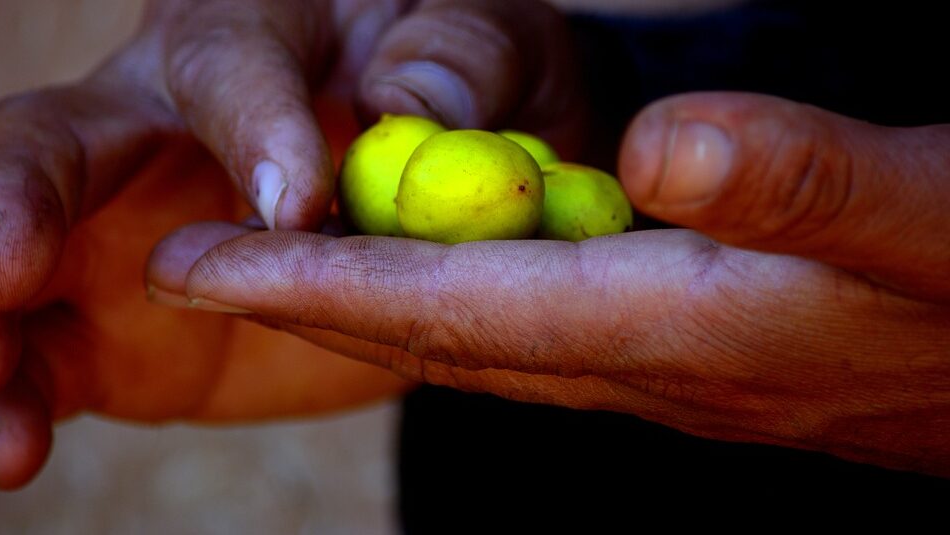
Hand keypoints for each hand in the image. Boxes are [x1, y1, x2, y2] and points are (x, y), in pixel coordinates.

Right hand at [0, 0, 584, 488]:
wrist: (436, 194)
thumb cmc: (457, 90)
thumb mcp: (483, 45)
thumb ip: (453, 63)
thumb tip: (402, 109)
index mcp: (247, 40)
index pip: (228, 66)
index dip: (254, 128)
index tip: (298, 205)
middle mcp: (153, 128)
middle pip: (54, 147)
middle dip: (15, 202)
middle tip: (4, 267)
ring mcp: (127, 236)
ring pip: (19, 265)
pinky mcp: (124, 329)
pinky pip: (53, 361)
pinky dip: (23, 400)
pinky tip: (15, 447)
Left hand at [150, 93, 949, 476]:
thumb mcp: (933, 217)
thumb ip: (801, 185)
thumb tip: (665, 146)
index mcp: (678, 327)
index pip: (453, 307)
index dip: (316, 281)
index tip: (189, 260)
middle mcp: (648, 364)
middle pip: (437, 334)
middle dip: (309, 297)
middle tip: (196, 260)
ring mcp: (664, 369)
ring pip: (480, 337)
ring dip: (376, 301)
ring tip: (288, 262)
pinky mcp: (693, 356)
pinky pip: (542, 331)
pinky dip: (465, 302)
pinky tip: (445, 275)